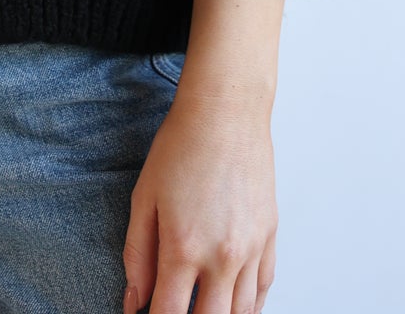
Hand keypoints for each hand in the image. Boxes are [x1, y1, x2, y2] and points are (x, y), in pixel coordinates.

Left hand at [123, 89, 277, 313]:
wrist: (225, 111)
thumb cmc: (181, 146)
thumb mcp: (144, 197)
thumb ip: (137, 255)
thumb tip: (134, 301)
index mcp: (184, 246)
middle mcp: (222, 255)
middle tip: (175, 309)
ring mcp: (251, 248)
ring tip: (202, 306)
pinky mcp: (270, 237)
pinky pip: (263, 289)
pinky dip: (249, 305)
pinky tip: (232, 303)